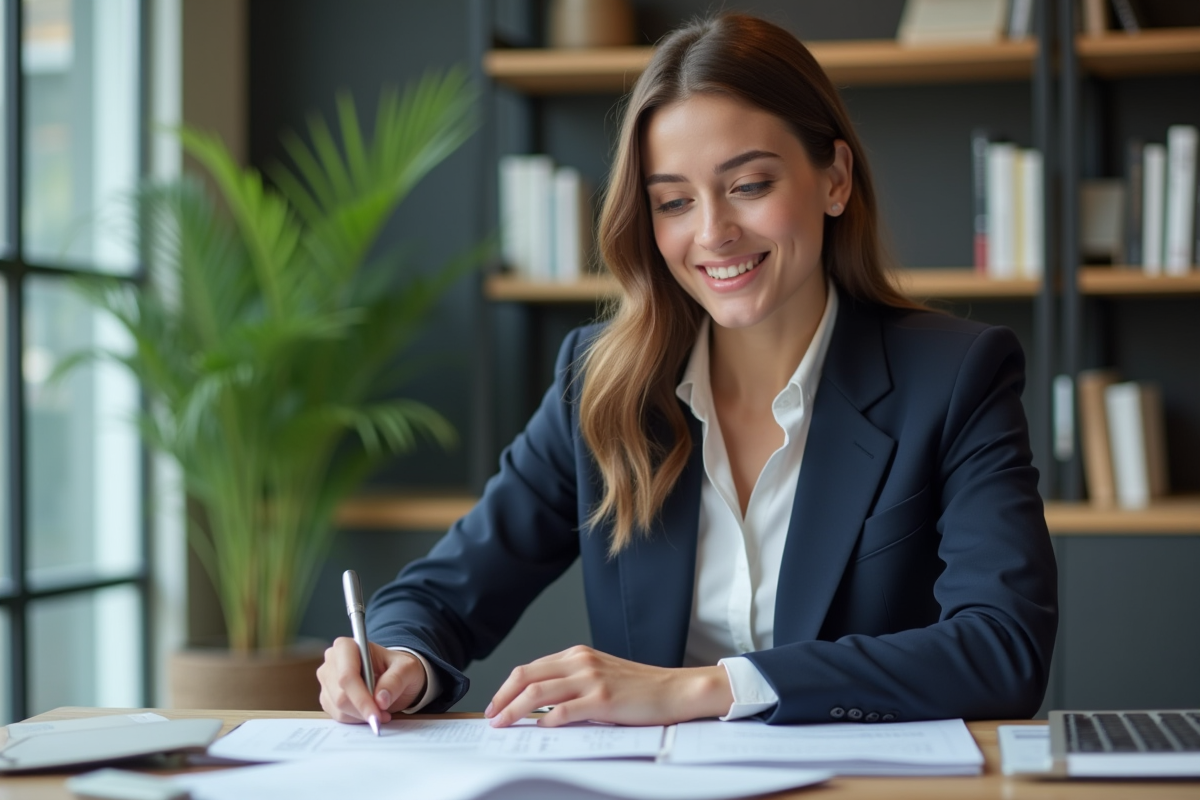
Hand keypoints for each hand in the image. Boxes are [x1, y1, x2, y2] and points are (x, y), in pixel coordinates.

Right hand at [317, 637, 426, 724]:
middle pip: (340, 695)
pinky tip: (369, 711)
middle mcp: (332, 661)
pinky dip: (356, 719)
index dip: (360, 697)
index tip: (376, 714)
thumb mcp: (406, 668)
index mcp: (347, 646)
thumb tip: (380, 700)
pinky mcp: (327, 697)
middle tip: (383, 715)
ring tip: (381, 711)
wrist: (395, 675)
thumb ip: (395, 681)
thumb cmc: (399, 667)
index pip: (347, 675)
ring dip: (361, 715)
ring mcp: (327, 680)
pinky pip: (338, 715)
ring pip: (338, 708)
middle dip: (363, 709)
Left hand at [484, 645, 732, 727]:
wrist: (674, 690)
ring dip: (515, 710)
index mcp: (578, 655)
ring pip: (539, 692)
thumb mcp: (601, 674)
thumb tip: (540, 704)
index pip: (531, 668)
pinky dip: (546, 719)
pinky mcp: (603, 700)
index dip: (508, 687)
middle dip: (503, 697)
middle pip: (527, 676)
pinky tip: (538, 727)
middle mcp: (581, 662)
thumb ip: (572, 682)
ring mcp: (591, 679)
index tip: (496, 703)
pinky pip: (564, 710)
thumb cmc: (640, 688)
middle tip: (491, 715)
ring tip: (503, 723)